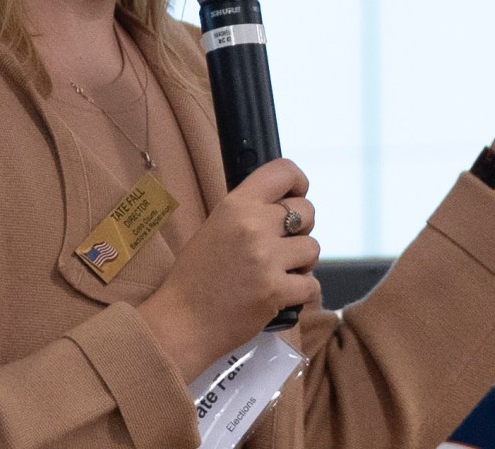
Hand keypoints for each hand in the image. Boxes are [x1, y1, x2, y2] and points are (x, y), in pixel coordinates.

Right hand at [142, 158, 319, 379]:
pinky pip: (311, 284)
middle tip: (283, 247)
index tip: (296, 196)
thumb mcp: (215, 227)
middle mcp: (254, 225)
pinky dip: (301, 292)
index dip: (298, 183)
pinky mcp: (276, 291)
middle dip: (301, 230)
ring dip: (302, 263)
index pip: (284, 171)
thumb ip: (248, 213)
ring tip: (279, 273)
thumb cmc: (195, 277)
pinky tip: (281, 295)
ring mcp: (266, 259)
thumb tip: (284, 207)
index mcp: (236, 205)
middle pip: (308, 210)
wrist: (181, 323)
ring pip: (313, 248)